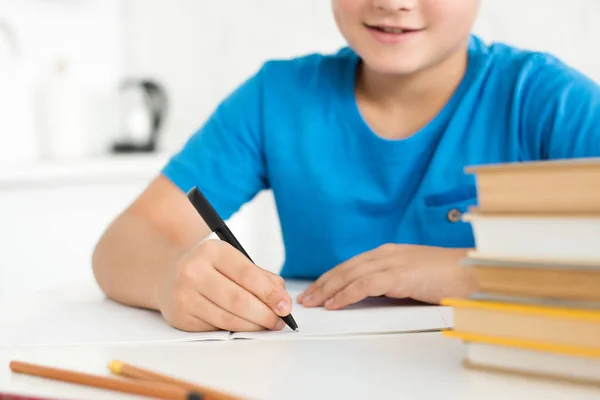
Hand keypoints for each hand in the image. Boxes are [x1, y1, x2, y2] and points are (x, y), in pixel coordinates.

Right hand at [156, 239, 291, 331]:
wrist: (168, 274)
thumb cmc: (209, 267)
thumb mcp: (233, 260)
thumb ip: (261, 277)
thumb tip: (282, 299)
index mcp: (212, 251)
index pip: (247, 274)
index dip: (270, 293)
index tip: (285, 306)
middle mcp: (194, 271)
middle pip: (238, 300)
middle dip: (265, 315)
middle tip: (279, 321)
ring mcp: (184, 295)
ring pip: (228, 318)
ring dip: (253, 326)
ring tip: (266, 325)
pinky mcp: (180, 316)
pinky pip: (215, 328)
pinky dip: (235, 329)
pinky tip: (244, 325)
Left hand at [297, 244, 476, 309]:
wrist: (474, 273)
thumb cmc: (449, 277)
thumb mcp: (414, 277)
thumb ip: (393, 282)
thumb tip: (373, 296)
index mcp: (390, 252)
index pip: (351, 264)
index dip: (331, 277)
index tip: (317, 288)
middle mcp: (387, 254)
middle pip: (345, 268)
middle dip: (323, 283)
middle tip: (306, 297)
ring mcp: (393, 263)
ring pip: (350, 275)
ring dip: (328, 289)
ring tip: (313, 302)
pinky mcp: (400, 276)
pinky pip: (365, 286)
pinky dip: (346, 294)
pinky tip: (335, 303)